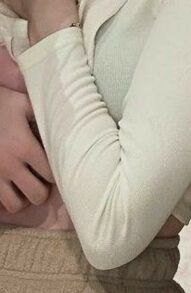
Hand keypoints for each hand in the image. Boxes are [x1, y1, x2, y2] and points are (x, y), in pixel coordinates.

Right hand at [0, 85, 52, 211]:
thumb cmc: (1, 105)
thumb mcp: (24, 104)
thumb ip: (44, 114)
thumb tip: (65, 118)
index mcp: (25, 147)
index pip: (50, 173)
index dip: (56, 173)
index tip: (56, 167)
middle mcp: (10, 165)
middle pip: (36, 195)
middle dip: (43, 190)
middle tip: (43, 180)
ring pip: (15, 205)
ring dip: (24, 198)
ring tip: (26, 186)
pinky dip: (6, 199)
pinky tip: (11, 187)